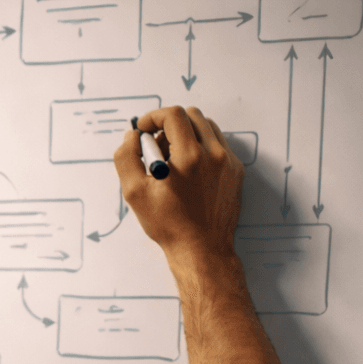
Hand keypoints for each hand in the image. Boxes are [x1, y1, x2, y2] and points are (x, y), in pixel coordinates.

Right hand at [113, 106, 243, 263]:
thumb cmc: (168, 224)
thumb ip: (126, 157)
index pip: (173, 115)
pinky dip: (201, 147)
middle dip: (169, 125)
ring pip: (206, 127)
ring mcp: (228, 161)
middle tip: (156, 147)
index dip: (153, 117)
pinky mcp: (236, 170)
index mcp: (189, 157)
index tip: (144, 129)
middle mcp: (213, 154)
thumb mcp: (134, 193)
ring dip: (186, 134)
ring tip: (173, 159)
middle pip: (191, 116)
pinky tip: (189, 170)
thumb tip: (132, 136)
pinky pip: (218, 144)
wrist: (201, 248)